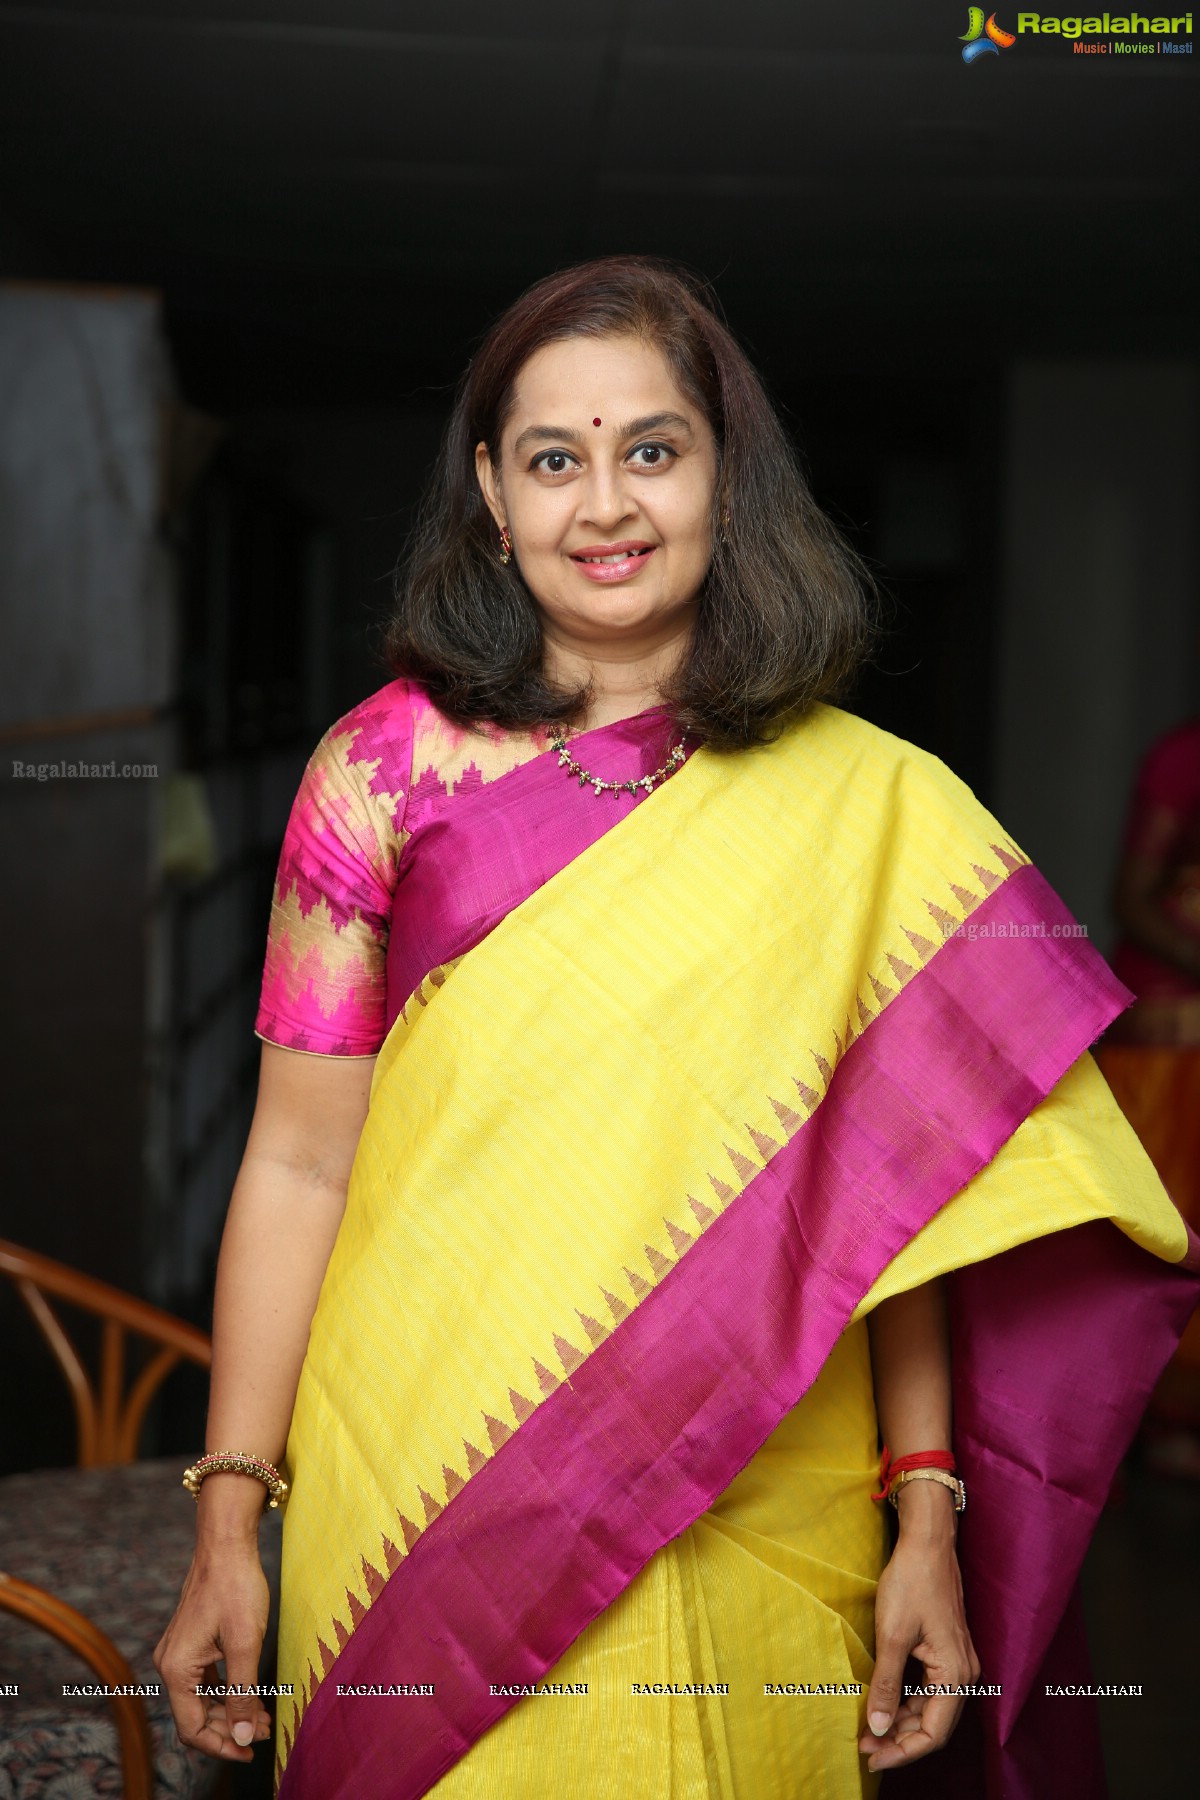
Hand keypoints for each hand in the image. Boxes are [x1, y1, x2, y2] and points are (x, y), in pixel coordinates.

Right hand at [154, 1540, 271, 1760]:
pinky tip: (251, 1693)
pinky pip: (204, 1679)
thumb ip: (243, 1694)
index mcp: (176, 1668)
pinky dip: (226, 1690)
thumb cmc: (236, 1587)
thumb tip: (244, 1736)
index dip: (221, 1745)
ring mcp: (178, 1651)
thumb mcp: (246, 1644)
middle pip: (195, 1715)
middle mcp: (170, 1663)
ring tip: (264, 1717)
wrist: (226, 1543)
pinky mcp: (190, 1641)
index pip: (192, 1728)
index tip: (250, 1751)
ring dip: (230, 1710)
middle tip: (265, 1731)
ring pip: (201, 1698)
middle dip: (230, 1728)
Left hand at [858, 1490, 979, 1774]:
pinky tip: (883, 1702)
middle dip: (899, 1738)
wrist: (927, 1542)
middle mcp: (964, 1672)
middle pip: (934, 1724)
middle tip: (863, 1744)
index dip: (902, 1750)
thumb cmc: (912, 1582)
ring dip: (901, 1721)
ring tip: (868, 1728)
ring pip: (930, 1708)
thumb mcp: (892, 1635)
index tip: (872, 1756)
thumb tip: (876, 1727)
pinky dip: (906, 1700)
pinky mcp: (946, 1651)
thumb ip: (886, 1685)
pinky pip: (928, 1689)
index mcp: (956, 1673)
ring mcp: (956, 1661)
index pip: (934, 1733)